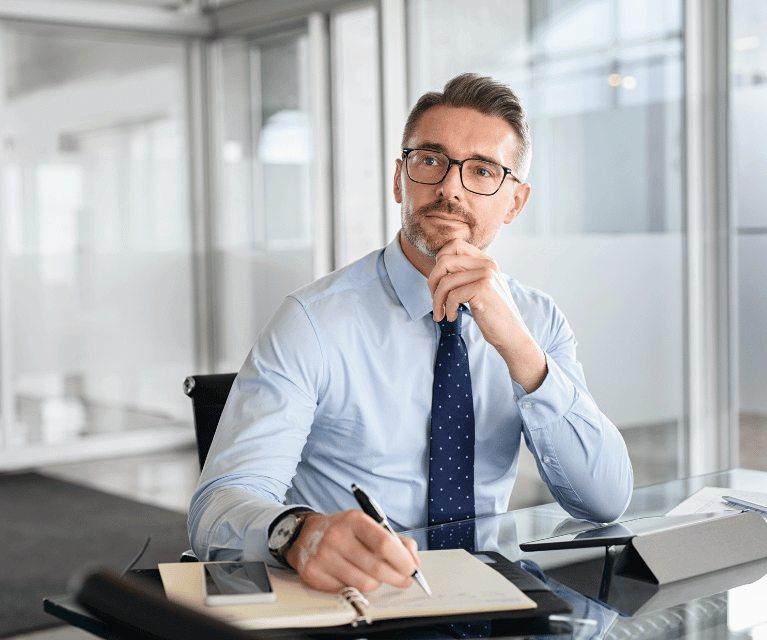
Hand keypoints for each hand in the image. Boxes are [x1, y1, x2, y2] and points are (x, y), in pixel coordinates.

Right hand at [285, 510, 420, 592]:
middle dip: (397, 577)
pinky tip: (353, 575)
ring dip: (377, 583)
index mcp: (354, 520)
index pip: (384, 544)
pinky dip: (357, 587)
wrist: (306, 534)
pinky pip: (348, 590)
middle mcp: (337, 537)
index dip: (402, 560)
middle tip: (405, 580)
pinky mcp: (314, 575)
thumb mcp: (369, 525)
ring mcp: (324, 557)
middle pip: (377, 568)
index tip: (412, 568)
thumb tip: (414, 562)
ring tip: (375, 574)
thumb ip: (396, 541)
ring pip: (364, 584)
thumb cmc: (345, 531)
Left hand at [427, 239, 546, 391]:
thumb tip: (438, 267)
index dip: (439, 261)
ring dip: (437, 300)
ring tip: (440, 313)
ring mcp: (486, 275)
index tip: (439, 282)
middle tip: (436, 300)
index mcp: (485, 261)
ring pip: (445, 280)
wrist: (512, 334)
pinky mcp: (483, 289)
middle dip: (432, 282)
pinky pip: (452, 295)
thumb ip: (465, 274)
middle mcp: (486, 264)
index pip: (454, 245)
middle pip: (444, 261)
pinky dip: (448, 309)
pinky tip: (452, 317)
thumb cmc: (492, 314)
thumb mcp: (480, 288)